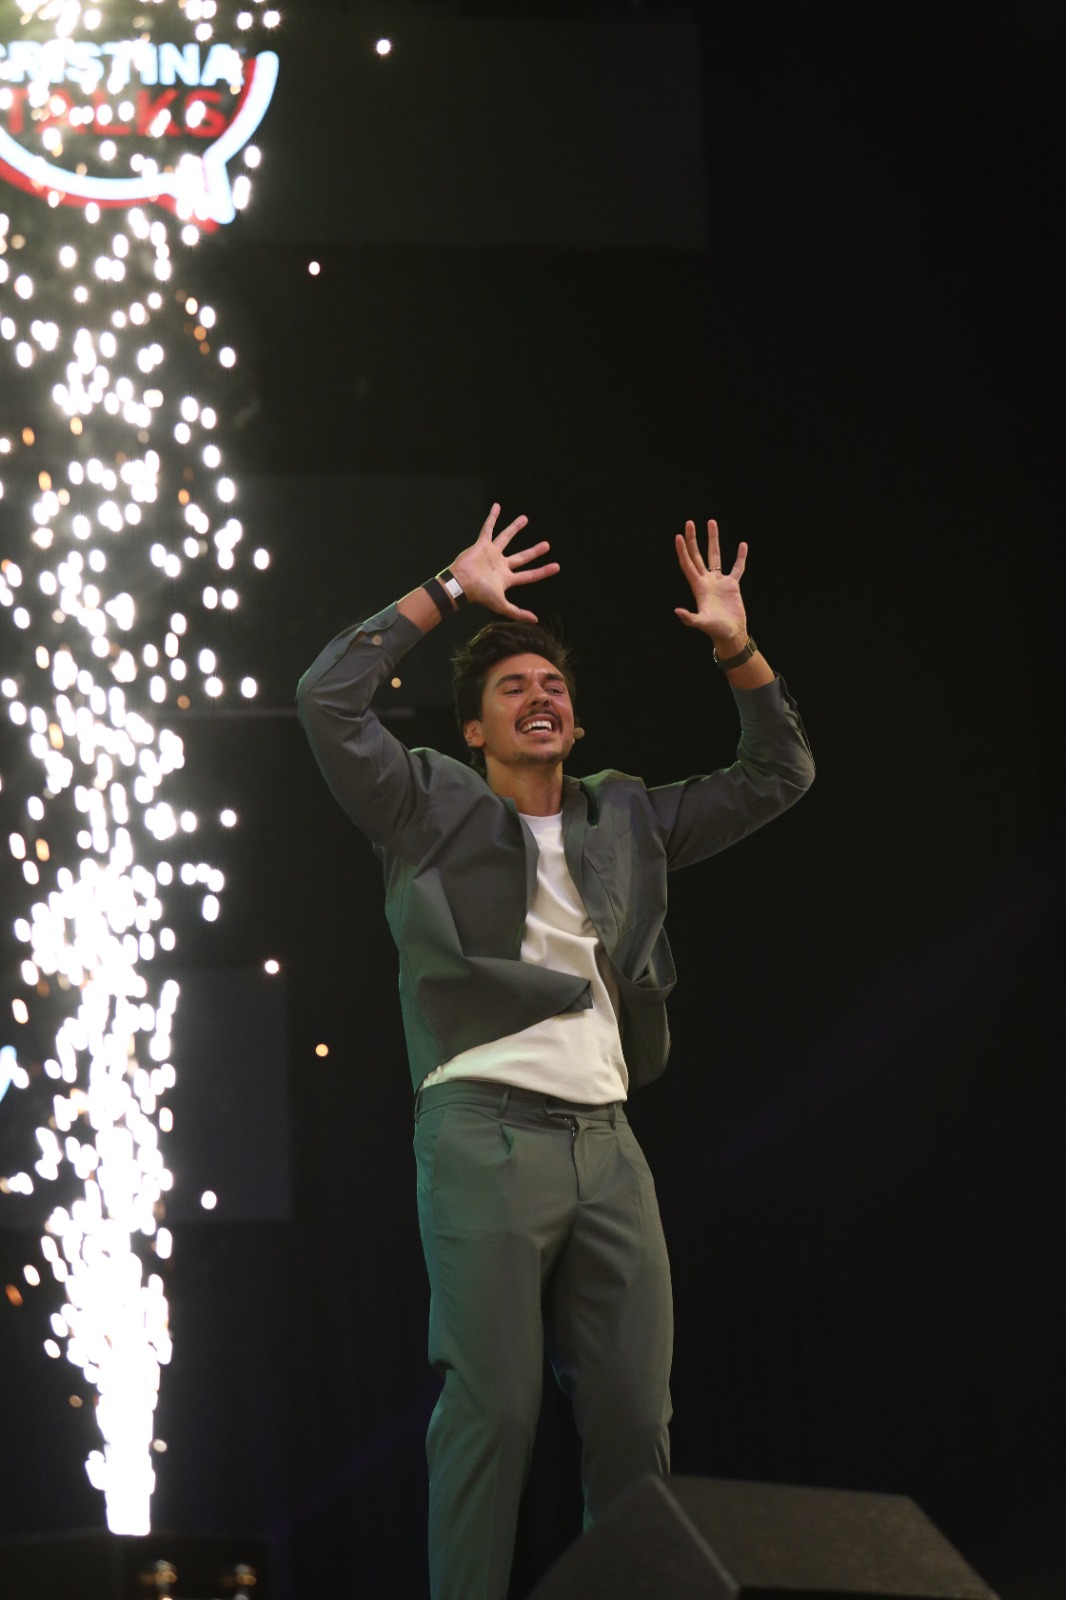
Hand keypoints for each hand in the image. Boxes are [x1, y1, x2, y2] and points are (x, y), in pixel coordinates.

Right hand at [451, 504, 558, 621]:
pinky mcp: (482, 544)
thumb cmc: (479, 594)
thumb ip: (517, 612)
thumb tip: (535, 620)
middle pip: (522, 557)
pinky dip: (492, 517)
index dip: (543, 571)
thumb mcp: (501, 605)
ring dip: (515, 528)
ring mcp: (492, 554)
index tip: (557, 566)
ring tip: (524, 518)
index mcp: (506, 579)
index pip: (529, 575)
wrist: (460, 584)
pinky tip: (497, 507)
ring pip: (506, 538)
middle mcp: (501, 565)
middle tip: (547, 545)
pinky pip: (488, 528)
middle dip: (535, 552)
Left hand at [674, 519, 747, 647]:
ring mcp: (719, 582)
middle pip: (698, 555)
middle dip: (694, 539)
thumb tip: (677, 611)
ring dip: (713, 540)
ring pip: (715, 556)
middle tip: (689, 522)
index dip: (682, 551)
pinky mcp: (732, 585)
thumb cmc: (716, 631)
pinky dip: (740, 557)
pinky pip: (737, 567)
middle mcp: (706, 581)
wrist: (731, 635)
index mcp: (698, 587)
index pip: (688, 564)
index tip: (679, 536)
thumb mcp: (702, 623)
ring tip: (711, 522)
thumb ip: (690, 618)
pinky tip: (742, 545)